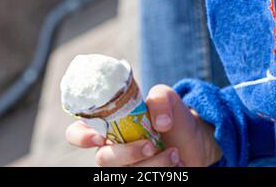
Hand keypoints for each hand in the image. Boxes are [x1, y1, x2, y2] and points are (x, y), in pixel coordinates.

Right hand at [66, 84, 221, 166]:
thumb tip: (159, 123)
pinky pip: (142, 183)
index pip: (79, 131)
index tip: (99, 138)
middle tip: (150, 145)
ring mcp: (127, 167)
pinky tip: (176, 164)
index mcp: (109, 124)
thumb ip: (160, 99)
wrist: (196, 141)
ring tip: (175, 153)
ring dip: (153, 165)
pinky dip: (162, 173)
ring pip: (127, 174)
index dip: (81, 136)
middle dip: (128, 154)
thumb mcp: (167, 97)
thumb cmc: (172, 116)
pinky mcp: (142, 179)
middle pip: (103, 160)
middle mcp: (113, 148)